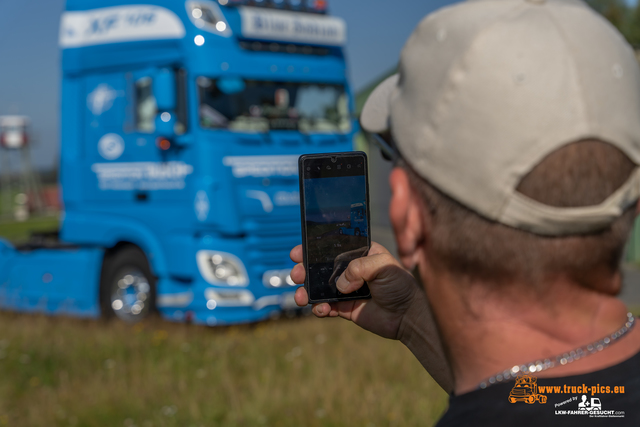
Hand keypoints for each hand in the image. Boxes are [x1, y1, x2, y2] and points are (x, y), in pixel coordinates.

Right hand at [290, 242, 419, 339]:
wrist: (407, 315)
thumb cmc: (400, 285)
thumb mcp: (383, 265)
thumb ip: (359, 267)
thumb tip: (340, 284)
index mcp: (359, 254)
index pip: (332, 246)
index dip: (314, 248)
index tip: (298, 252)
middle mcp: (350, 270)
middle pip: (320, 267)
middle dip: (304, 270)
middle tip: (297, 274)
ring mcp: (346, 290)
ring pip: (318, 288)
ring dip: (306, 291)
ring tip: (301, 296)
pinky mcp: (345, 308)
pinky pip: (326, 307)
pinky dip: (318, 308)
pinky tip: (320, 309)